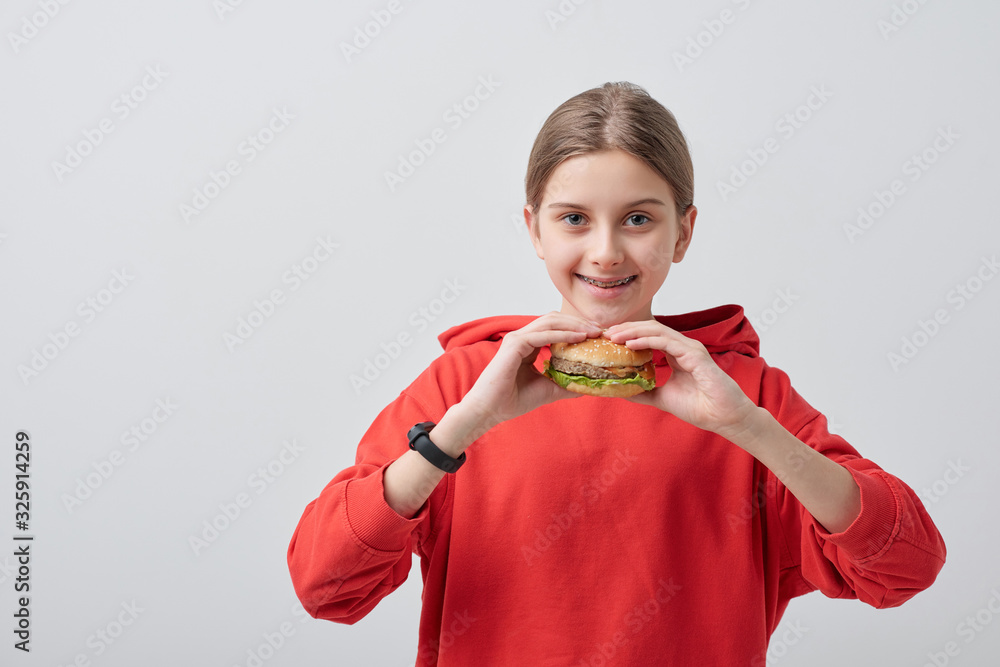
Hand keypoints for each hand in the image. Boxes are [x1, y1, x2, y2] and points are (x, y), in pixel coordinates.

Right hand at [461, 311, 603, 429]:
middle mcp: (522, 337)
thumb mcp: (547, 390)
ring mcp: (517, 339)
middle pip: (554, 320)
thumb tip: (586, 387)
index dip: (576, 328)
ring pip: (550, 322)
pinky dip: (563, 334)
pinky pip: (543, 334)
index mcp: (528, 345)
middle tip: (600, 330)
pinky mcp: (515, 344)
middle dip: (578, 322)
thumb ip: (564, 384)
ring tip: (593, 331)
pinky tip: (580, 337)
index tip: (596, 335)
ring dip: (574, 325)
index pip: (554, 328)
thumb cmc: (512, 400)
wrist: (490, 410)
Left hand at [602, 319, 757, 438]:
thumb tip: (622, 391)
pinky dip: (646, 340)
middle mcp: (682, 346)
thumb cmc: (699, 406)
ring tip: (613, 337)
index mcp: (676, 353)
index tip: (608, 339)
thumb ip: (645, 391)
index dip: (628, 334)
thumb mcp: (662, 398)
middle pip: (650, 328)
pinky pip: (666, 341)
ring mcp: (689, 348)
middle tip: (606, 334)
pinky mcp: (694, 355)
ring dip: (633, 331)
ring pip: (657, 330)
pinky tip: (631, 344)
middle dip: (627, 329)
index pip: (649, 335)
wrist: (723, 418)